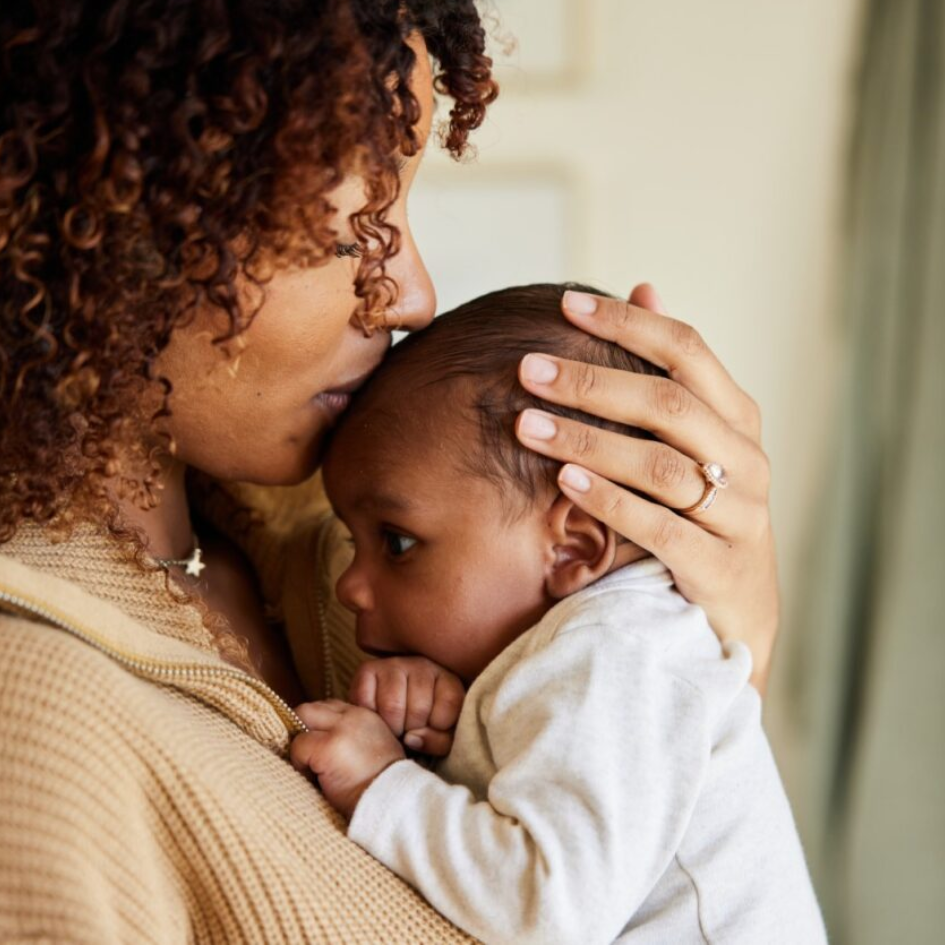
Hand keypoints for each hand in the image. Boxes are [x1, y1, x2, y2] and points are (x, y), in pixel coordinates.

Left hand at [291, 699, 404, 817]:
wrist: (391, 804)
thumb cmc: (381, 785)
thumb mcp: (375, 748)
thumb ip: (353, 735)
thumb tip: (323, 737)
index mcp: (367, 716)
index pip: (330, 707)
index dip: (319, 727)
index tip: (320, 748)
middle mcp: (354, 716)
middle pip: (311, 708)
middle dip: (303, 729)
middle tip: (309, 756)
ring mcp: (340, 729)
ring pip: (302, 719)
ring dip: (301, 744)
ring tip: (313, 768)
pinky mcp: (327, 747)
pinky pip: (298, 746)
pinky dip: (299, 763)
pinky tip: (315, 779)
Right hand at [349, 656, 465, 756]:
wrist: (395, 712)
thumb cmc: (424, 727)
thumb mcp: (443, 737)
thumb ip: (439, 742)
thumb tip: (411, 738)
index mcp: (448, 679)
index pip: (449, 705)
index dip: (439, 728)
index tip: (431, 730)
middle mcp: (422, 665)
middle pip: (419, 709)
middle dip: (412, 730)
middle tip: (409, 730)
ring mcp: (394, 664)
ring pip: (392, 706)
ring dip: (391, 727)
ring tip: (394, 726)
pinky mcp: (368, 669)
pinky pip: (366, 701)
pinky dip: (370, 718)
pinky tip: (377, 717)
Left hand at [515, 284, 777, 693]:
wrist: (738, 613)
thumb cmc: (703, 512)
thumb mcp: (696, 440)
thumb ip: (671, 373)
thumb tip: (645, 287)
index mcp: (738, 418)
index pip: (688, 350)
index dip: (628, 323)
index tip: (566, 303)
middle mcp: (746, 458)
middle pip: (668, 403)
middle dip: (592, 381)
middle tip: (528, 369)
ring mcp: (738, 515)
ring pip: (660, 464)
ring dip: (588, 440)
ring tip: (527, 424)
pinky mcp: (718, 567)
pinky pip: (659, 527)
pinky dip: (610, 500)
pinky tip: (564, 480)